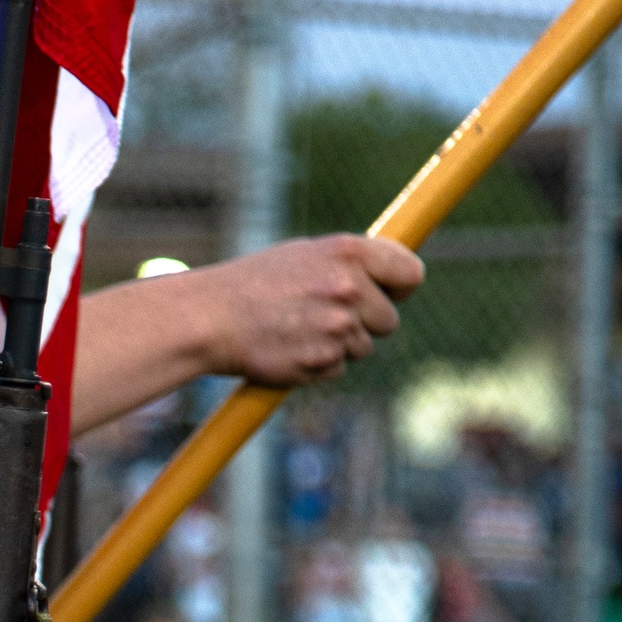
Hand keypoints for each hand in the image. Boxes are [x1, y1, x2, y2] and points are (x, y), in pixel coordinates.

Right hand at [193, 233, 422, 387]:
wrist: (211, 317)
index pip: (410, 273)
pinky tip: (290, 346)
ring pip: (363, 347)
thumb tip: (390, 275)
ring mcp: (338, 327)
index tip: (393, 292)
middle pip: (389, 320)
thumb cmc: (256, 283)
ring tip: (298, 328)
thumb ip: (350, 264)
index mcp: (348, 253)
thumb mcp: (306, 255)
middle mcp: (349, 288)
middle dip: (365, 322)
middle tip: (325, 315)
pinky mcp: (323, 362)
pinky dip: (318, 363)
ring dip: (339, 344)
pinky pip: (338, 369)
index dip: (403, 286)